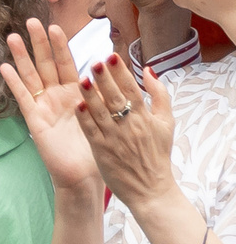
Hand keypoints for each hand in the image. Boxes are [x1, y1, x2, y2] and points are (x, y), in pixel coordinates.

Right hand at [2, 20, 100, 199]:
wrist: (86, 173)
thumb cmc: (100, 146)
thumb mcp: (113, 113)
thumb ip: (117, 90)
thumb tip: (133, 68)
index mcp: (76, 93)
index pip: (66, 63)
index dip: (60, 45)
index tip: (55, 25)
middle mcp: (57, 96)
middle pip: (45, 64)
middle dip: (38, 43)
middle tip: (30, 21)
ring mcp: (44, 107)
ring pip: (31, 76)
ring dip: (21, 57)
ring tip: (12, 37)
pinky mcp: (35, 120)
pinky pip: (24, 98)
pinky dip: (14, 83)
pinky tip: (4, 67)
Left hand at [79, 51, 177, 210]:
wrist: (150, 187)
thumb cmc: (157, 153)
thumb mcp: (166, 122)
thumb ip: (160, 95)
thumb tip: (149, 70)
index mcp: (145, 117)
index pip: (132, 89)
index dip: (121, 72)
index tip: (112, 57)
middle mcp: (129, 125)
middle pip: (115, 97)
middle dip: (105, 79)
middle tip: (95, 62)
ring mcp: (114, 138)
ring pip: (100, 112)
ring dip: (90, 95)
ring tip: (81, 78)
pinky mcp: (102, 151)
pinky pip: (91, 131)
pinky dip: (84, 118)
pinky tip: (76, 105)